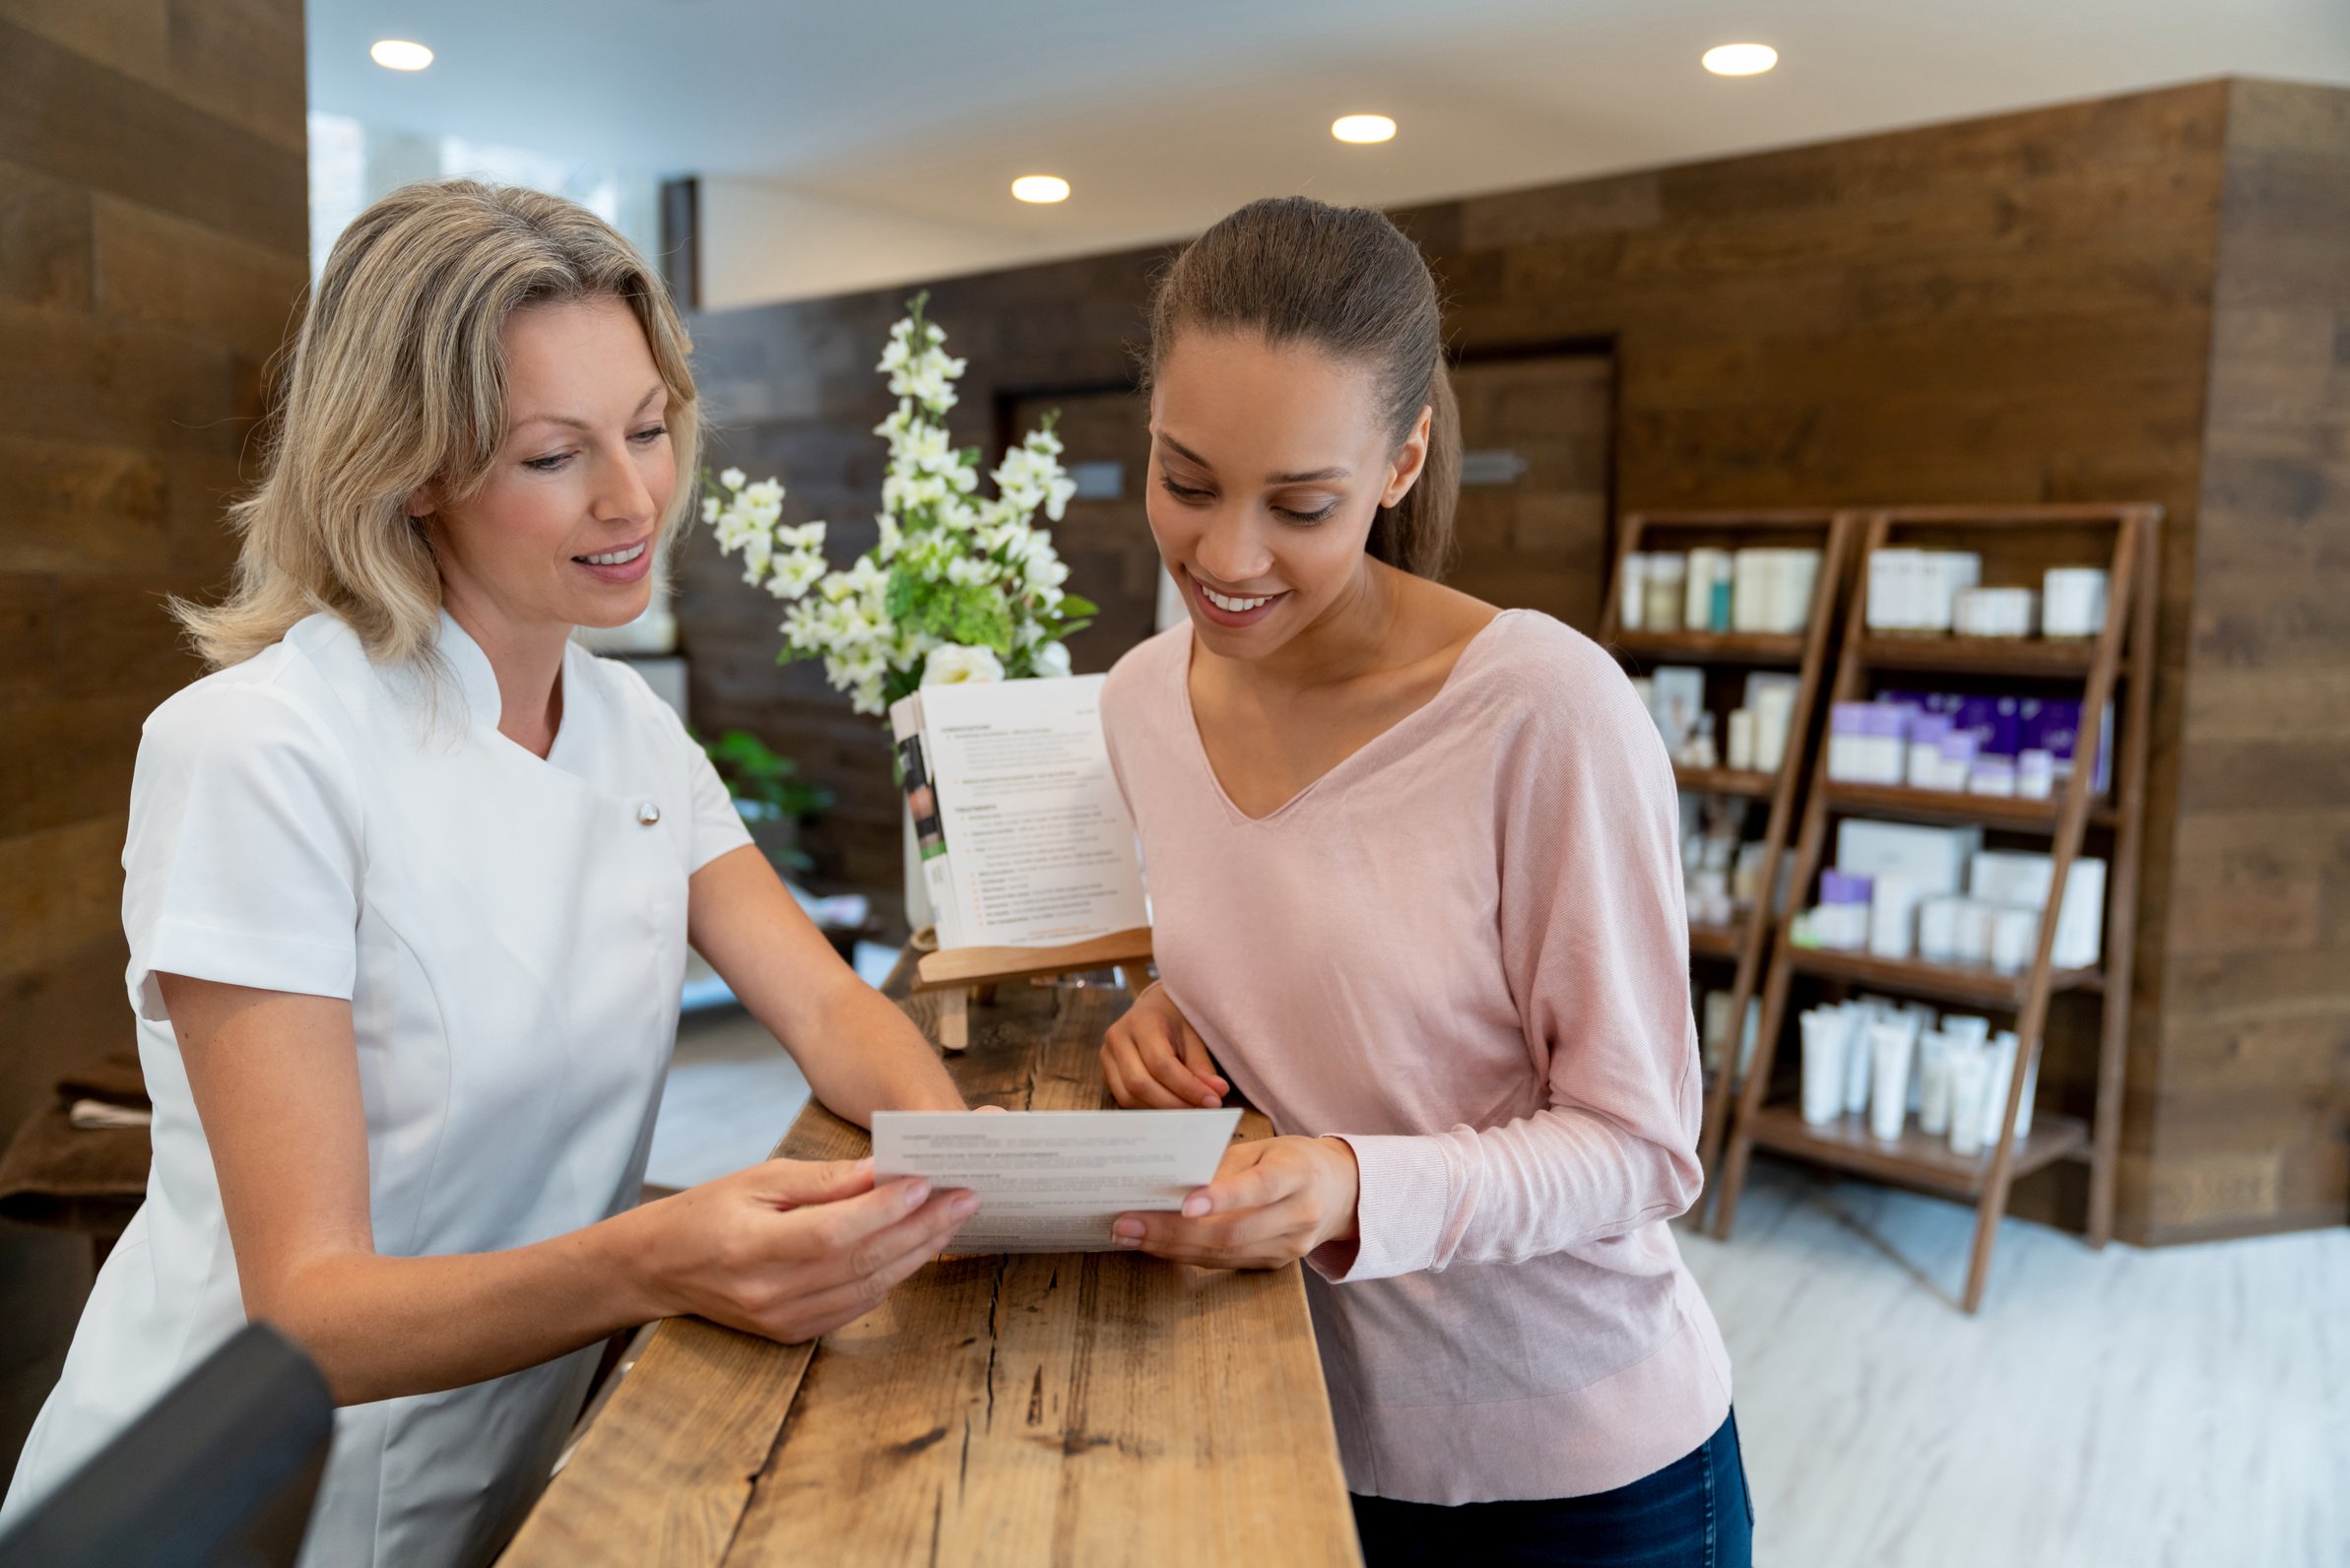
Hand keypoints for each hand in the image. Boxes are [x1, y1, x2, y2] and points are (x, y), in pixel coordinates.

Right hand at [629, 1157, 977, 1342]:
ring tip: (952, 1219)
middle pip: (861, 1263)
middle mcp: (768, 1294)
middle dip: (921, 1229)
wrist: (661, 1268)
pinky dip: (892, 1276)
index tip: (926, 1182)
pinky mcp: (792, 1335)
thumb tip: (884, 1170)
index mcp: (751, 1248)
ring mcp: (782, 1321)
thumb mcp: (759, 1179)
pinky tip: (918, 1247)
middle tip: (964, 1198)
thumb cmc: (709, 1211)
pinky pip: (856, 1306)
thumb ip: (823, 1180)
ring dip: (918, 1253)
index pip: (832, 1232)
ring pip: (868, 1289)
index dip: (884, 1210)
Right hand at [1101, 983, 1228, 1108]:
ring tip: (1189, 1111)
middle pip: (1140, 1084)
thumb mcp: (1194, 1034)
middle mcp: (1117, 1038)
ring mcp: (1107, 1056)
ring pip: (1128, 1096)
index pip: (1161, 1063)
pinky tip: (1172, 1108)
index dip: (1187, 1087)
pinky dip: (1150, 1108)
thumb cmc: (1177, 1019)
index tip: (1213, 1101)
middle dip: (1174, 1104)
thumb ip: (1202, 1065)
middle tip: (1203, 1111)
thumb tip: (1216, 1093)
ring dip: (1161, 1110)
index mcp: (1140, 1022)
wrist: (1155, 1007)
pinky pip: (1125, 1099)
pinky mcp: (1107, 1073)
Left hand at [1110, 1135, 1357, 1269]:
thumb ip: (1222, 1164)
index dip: (1223, 1197)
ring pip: (1223, 1254)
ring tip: (1128, 1235)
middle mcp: (1298, 1215)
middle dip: (1172, 1231)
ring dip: (1170, 1248)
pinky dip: (1185, 1254)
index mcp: (1297, 1174)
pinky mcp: (1274, 1264)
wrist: (1340, 1193)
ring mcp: (1289, 1247)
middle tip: (1126, 1223)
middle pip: (1232, 1231)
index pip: (1260, 1188)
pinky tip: (1154, 1245)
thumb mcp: (1264, 1148)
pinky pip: (1224, 1263)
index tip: (1184, 1203)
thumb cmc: (1291, 1160)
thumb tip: (1166, 1180)